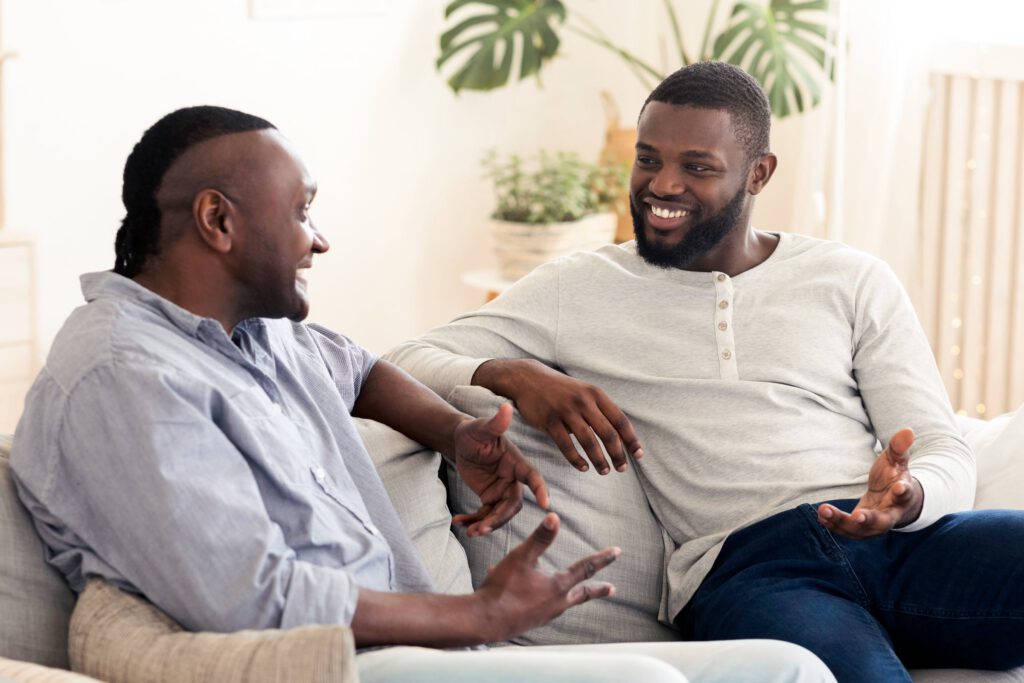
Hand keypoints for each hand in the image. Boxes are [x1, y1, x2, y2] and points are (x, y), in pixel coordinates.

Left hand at [452, 403, 549, 536]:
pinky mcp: (489, 497)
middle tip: (482, 529)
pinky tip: (459, 522)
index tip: (546, 505)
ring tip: (470, 532)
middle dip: (500, 519)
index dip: (540, 490)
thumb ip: (495, 423)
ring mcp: (501, 490)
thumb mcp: (480, 428)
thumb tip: (506, 407)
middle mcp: (512, 478)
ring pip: (500, 514)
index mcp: (515, 462)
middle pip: (513, 504)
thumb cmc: (473, 431)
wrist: (460, 442)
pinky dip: (474, 521)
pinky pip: (485, 515)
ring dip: (487, 525)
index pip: (532, 476)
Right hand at [473, 359, 642, 474]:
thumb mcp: (584, 392)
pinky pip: (567, 445)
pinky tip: (583, 467)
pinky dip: (577, 460)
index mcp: (596, 394)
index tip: (638, 455)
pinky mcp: (550, 421)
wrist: (528, 379)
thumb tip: (619, 434)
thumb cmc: (560, 390)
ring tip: (604, 471)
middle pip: (608, 433)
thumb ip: (600, 409)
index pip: (620, 420)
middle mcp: (583, 402)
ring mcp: (566, 411)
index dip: (631, 439)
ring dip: (599, 460)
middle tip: (622, 468)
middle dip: (618, 454)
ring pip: (589, 441)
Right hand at [476, 513, 618, 641]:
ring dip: (571, 596)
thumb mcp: (522, 557)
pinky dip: (542, 599)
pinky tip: (526, 594)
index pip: (586, 568)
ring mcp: (545, 615)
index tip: (617, 552)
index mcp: (558, 586)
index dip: (602, 558)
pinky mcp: (532, 622)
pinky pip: (543, 608)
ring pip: (563, 603)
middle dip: (598, 590)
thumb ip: (540, 538)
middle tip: (612, 588)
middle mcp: (556, 603)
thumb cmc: (504, 589)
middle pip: (582, 594)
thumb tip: (554, 518)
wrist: (485, 620)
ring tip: (570, 591)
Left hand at [817, 428, 922, 538]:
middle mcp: (890, 514)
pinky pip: (847, 531)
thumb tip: (908, 430)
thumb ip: (899, 448)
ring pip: (860, 530)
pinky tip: (821, 516)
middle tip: (858, 516)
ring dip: (842, 522)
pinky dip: (834, 525)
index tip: (899, 487)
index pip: (905, 494)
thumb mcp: (896, 461)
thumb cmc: (893, 477)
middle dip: (869, 520)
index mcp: (902, 495)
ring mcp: (875, 525)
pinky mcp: (860, 529)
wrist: (892, 501)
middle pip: (882, 521)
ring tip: (824, 511)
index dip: (903, 490)